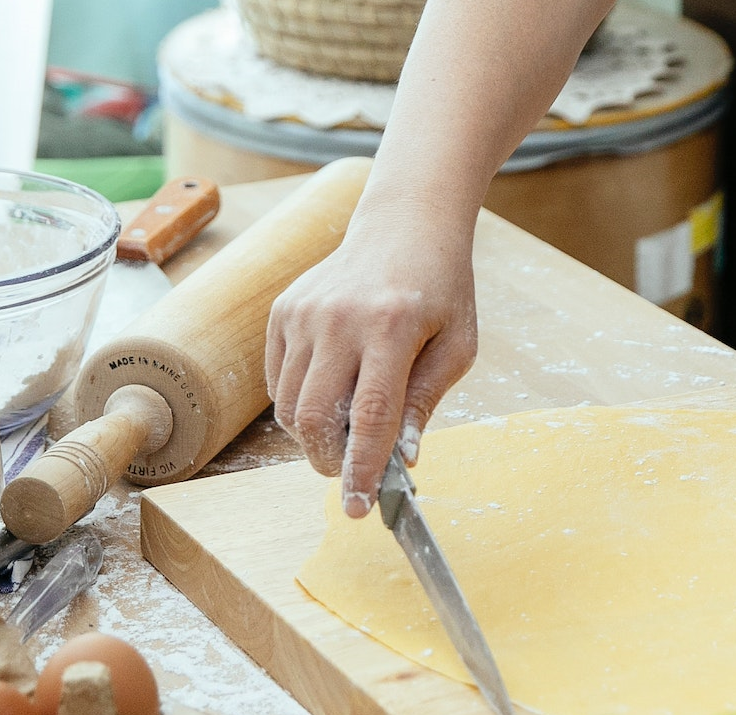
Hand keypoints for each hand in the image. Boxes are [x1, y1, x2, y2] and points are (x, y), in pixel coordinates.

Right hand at [265, 214, 478, 518]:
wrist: (406, 226)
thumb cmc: (441, 288)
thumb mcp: (457, 345)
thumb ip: (425, 401)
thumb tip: (400, 458)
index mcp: (392, 326)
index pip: (370, 415)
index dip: (363, 469)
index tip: (360, 509)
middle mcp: (340, 318)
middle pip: (316, 417)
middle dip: (330, 461)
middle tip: (352, 471)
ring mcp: (305, 313)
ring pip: (289, 406)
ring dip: (314, 437)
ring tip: (346, 430)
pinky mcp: (283, 311)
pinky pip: (278, 381)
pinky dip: (299, 404)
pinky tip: (331, 391)